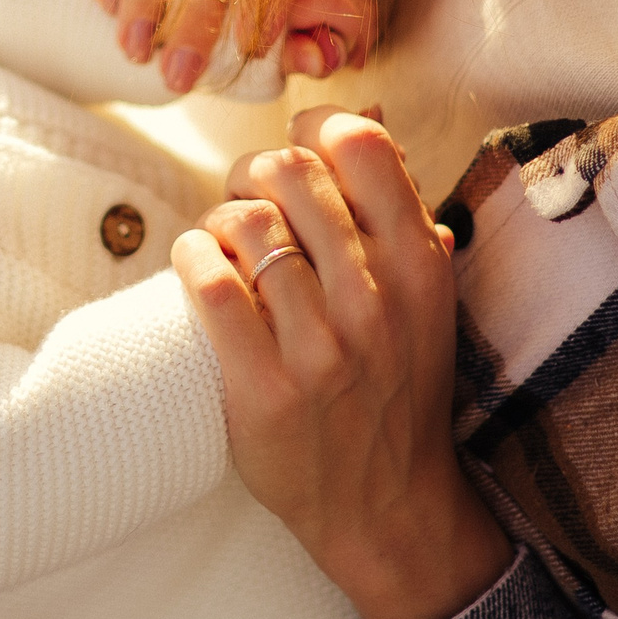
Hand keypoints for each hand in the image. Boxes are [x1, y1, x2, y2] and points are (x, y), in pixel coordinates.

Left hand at [169, 105, 511, 618]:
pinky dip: (192, 259)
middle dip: (253, 174)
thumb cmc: (394, 389)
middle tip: (247, 201)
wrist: (386, 504)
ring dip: (219, 220)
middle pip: (290, 172)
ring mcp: (321, 346)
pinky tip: (198, 267)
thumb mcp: (424, 299)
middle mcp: (375, 299)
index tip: (294, 151)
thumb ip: (398, 213)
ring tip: (223, 244)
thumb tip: (370, 114)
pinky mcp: (265, 388)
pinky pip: (211, 286)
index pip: (361, 145)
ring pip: (246, 223)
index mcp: (419, 265)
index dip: (312, 129)